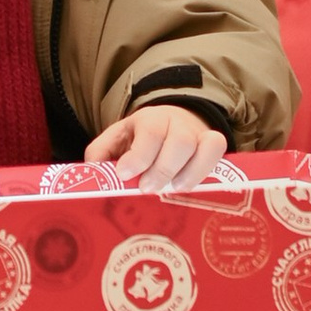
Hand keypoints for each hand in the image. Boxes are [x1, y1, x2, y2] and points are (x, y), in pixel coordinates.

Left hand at [86, 103, 228, 192]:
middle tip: (147, 188)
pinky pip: (219, 151)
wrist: (171, 124)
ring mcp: (198, 133)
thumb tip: (91, 173)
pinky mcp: (213, 145)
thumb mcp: (117, 140)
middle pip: (179, 140)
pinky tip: (193, 188)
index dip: (139, 155)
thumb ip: (101, 154)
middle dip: (163, 168)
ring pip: (204, 147)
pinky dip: (208, 169)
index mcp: (149, 119)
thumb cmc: (140, 140)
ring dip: (190, 174)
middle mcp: (177, 123)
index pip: (149, 132)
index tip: (125, 174)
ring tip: (173, 191)